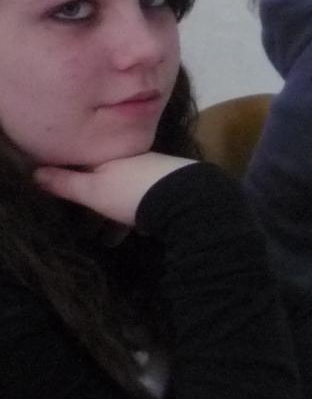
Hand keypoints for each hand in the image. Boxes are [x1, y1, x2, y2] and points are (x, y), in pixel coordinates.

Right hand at [34, 153, 195, 227]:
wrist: (189, 201)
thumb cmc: (132, 193)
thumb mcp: (92, 191)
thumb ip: (64, 183)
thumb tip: (35, 172)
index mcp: (113, 156)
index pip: (86, 164)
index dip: (72, 179)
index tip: (63, 197)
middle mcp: (137, 160)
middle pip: (108, 181)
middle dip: (96, 205)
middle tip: (87, 229)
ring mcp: (159, 174)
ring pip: (130, 195)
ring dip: (118, 218)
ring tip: (110, 241)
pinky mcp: (177, 190)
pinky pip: (151, 203)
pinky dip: (141, 217)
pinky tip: (141, 232)